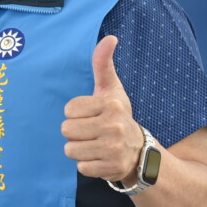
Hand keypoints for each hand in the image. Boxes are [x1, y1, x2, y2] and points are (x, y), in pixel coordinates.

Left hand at [61, 36, 143, 182]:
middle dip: (75, 133)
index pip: (68, 110)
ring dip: (79, 150)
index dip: (76, 114)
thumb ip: (103, 64)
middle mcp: (114, 126)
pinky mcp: (112, 168)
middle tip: (92, 132)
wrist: (140, 151)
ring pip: (70, 150)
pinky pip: (81, 167)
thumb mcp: (111, 90)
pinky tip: (100, 158)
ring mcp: (114, 149)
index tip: (91, 116)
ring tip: (95, 145)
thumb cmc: (117, 116)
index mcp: (112, 105)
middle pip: (66, 130)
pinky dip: (87, 165)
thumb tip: (109, 37)